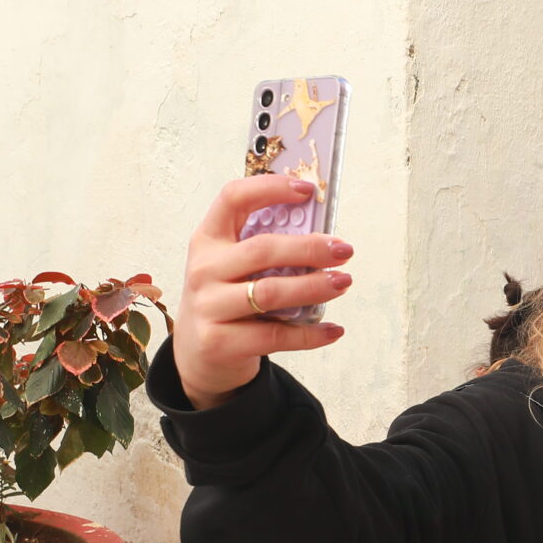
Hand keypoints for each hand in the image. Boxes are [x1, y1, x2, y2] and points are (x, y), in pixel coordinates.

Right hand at [172, 175, 354, 408]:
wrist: (199, 354)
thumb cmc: (228, 300)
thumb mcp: (235, 267)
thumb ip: (267, 250)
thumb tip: (324, 239)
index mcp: (208, 239)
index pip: (233, 198)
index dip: (270, 188)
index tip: (308, 190)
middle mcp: (204, 269)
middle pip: (262, 250)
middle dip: (309, 248)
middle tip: (343, 250)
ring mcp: (208, 307)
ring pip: (270, 293)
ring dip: (313, 287)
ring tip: (343, 282)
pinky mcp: (219, 342)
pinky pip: (275, 335)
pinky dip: (310, 334)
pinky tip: (333, 330)